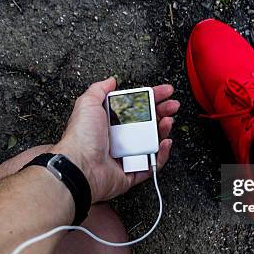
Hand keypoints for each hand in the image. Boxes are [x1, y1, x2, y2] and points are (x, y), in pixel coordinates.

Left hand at [52, 77, 178, 202]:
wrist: (81, 166)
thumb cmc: (81, 137)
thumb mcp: (87, 104)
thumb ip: (99, 89)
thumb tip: (110, 81)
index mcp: (110, 122)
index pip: (135, 107)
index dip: (151, 98)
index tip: (164, 92)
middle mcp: (118, 139)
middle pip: (147, 123)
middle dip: (162, 112)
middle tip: (172, 105)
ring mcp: (126, 156)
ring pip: (152, 143)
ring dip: (163, 131)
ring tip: (167, 121)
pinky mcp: (132, 172)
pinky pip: (152, 165)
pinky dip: (161, 155)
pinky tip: (164, 143)